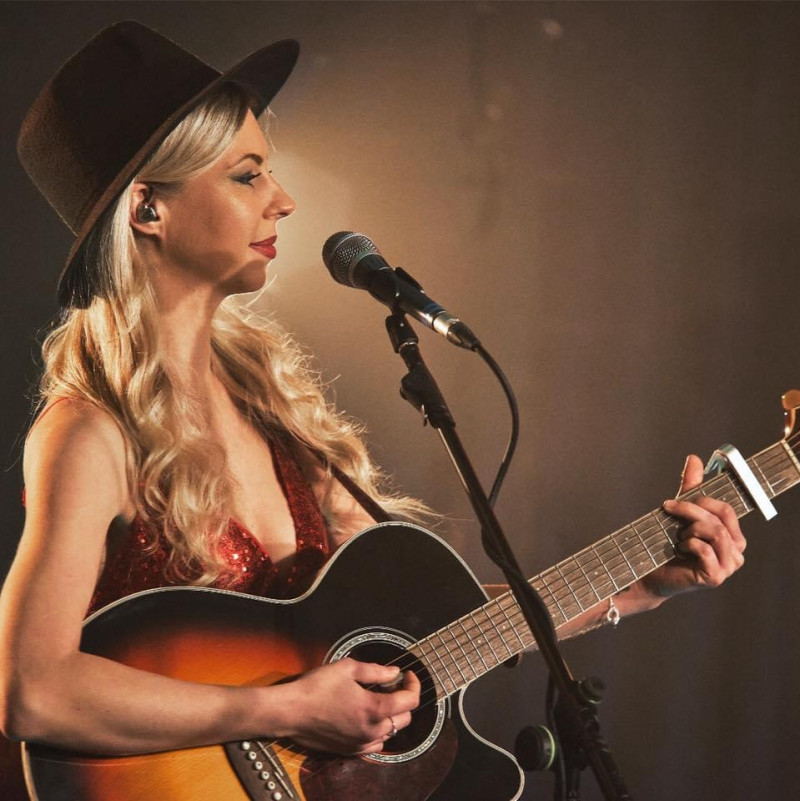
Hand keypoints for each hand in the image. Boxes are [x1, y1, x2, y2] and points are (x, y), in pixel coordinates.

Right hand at [276, 658, 420, 754]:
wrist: (291, 711)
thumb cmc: (316, 688)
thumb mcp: (347, 668)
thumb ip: (376, 671)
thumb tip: (394, 672)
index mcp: (374, 709)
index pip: (410, 701)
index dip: (413, 685)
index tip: (407, 675)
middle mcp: (371, 730)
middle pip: (404, 719)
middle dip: (403, 700)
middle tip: (391, 685)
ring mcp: (360, 743)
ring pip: (390, 733)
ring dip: (391, 717)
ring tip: (378, 699)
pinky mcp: (350, 750)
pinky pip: (375, 744)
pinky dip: (377, 731)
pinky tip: (366, 717)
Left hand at [637, 454, 746, 602]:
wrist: (653, 574)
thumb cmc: (669, 545)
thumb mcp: (681, 513)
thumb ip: (691, 487)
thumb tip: (694, 458)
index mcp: (733, 537)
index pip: (727, 510)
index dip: (702, 501)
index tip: (675, 500)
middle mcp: (736, 553)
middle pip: (720, 518)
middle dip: (691, 510)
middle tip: (669, 509)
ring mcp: (728, 567)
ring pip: (715, 532)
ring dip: (689, 529)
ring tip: (677, 536)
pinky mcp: (716, 577)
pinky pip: (705, 550)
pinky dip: (688, 544)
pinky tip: (678, 548)